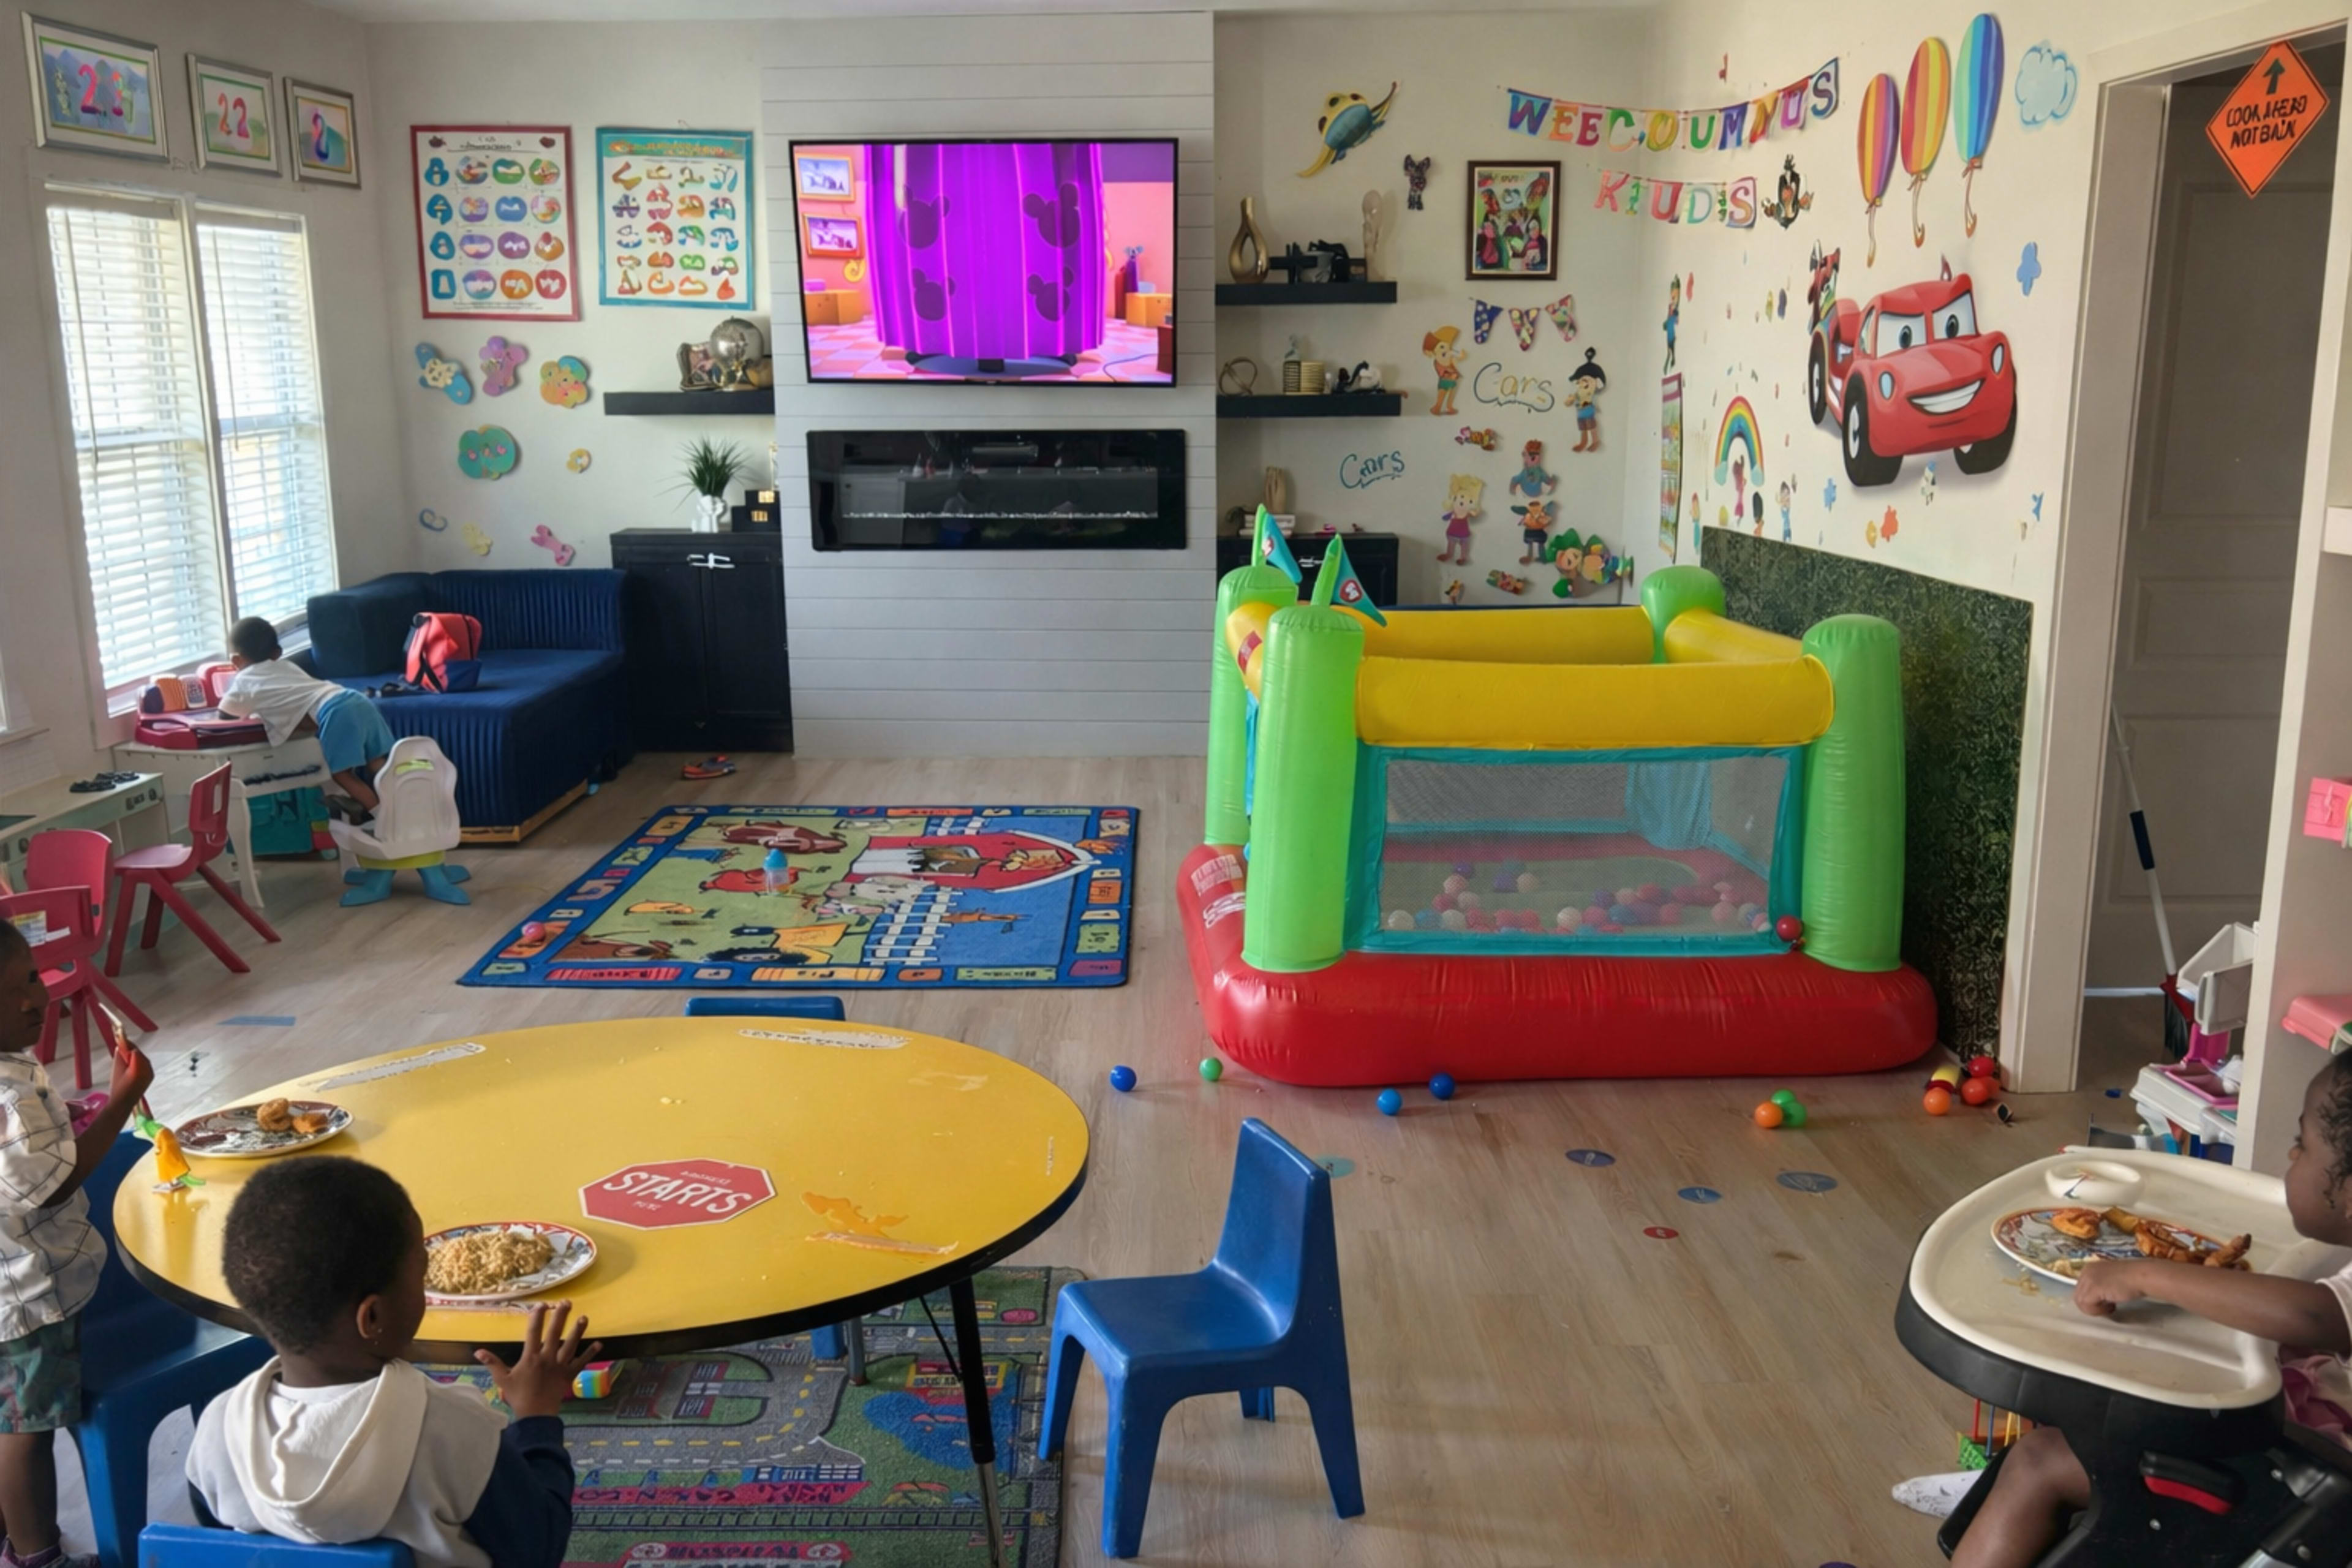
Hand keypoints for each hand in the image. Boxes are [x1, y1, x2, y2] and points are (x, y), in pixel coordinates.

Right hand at [108, 1041, 151, 1101]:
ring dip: (134, 1055)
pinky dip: (138, 1061)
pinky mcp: (151, 1075)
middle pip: (139, 1054)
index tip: (120, 1039)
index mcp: (138, 1069)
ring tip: (124, 1054)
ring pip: (142, 1058)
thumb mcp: (116, 1069)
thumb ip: (120, 1055)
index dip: (127, 1045)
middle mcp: (147, 1069)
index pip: (134, 1051)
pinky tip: (130, 1063)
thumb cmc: (117, 1086)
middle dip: (130, 1050)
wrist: (123, 1102)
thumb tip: (122, 1043)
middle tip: (121, 1044)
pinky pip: (145, 1064)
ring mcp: (151, 1072)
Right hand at [474, 1302, 600, 1420]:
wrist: (535, 1415)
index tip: (541, 1304)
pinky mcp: (569, 1375)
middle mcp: (547, 1358)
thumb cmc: (518, 1396)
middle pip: (554, 1334)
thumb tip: (478, 1351)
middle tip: (566, 1302)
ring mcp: (559, 1366)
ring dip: (578, 1331)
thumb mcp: (503, 1379)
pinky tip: (599, 1344)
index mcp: (530, 1358)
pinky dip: (590, 1354)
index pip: (533, 1333)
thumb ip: (492, 1363)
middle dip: (560, 1317)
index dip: (537, 1318)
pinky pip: (581, 1363)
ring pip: (570, 1345)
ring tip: (584, 1317)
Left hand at [2073, 1259, 2149, 1316]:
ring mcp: (2089, 1279)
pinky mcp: (2094, 1288)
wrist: (2141, 1276)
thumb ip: (2099, 1286)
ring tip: (2110, 1307)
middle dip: (2092, 1305)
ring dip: (2095, 1309)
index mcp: (2089, 1268)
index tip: (2106, 1301)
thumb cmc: (2131, 1279)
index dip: (2092, 1299)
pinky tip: (2112, 1307)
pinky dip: (2098, 1311)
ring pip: (2081, 1303)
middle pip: (2078, 1296)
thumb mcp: (2110, 1280)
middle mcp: (2086, 1272)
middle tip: (2108, 1306)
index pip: (2080, 1289)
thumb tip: (2094, 1299)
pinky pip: (2087, 1305)